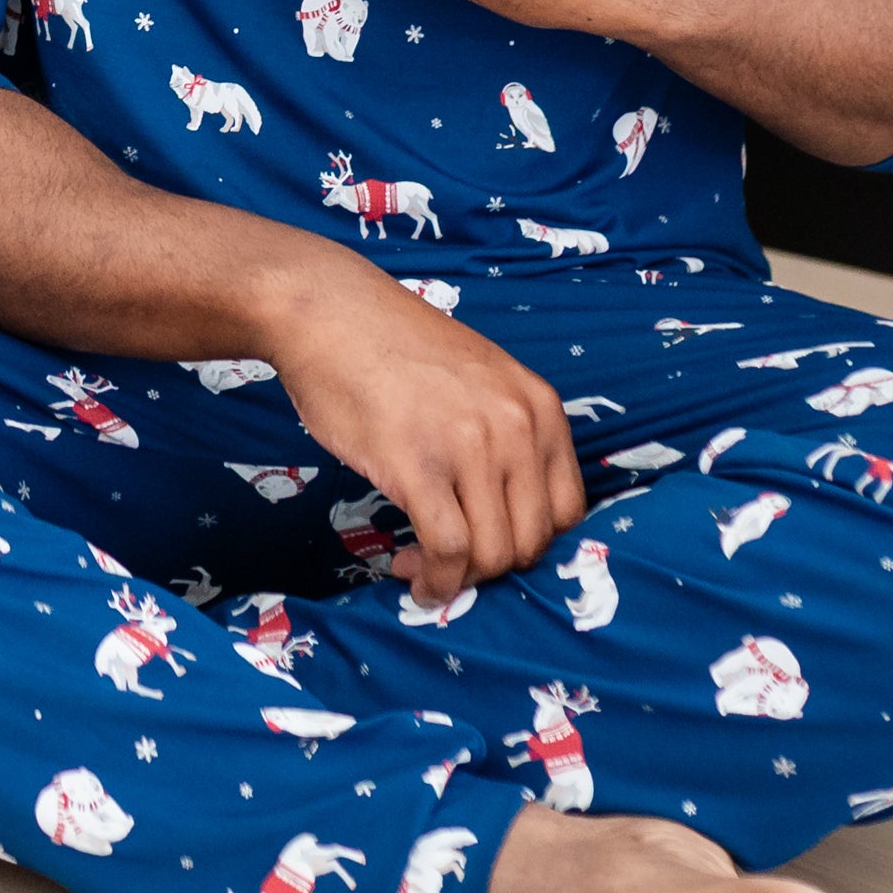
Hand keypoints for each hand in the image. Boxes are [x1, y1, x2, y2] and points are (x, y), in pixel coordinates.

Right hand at [259, 247, 584, 603]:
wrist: (326, 311)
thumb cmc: (391, 343)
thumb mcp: (478, 376)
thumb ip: (505, 432)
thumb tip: (505, 507)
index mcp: (538, 404)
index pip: (566, 511)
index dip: (529, 543)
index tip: (490, 546)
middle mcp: (516, 427)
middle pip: (531, 541)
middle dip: (491, 568)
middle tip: (451, 563)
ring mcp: (468, 446)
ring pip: (491, 554)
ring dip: (460, 580)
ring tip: (422, 567)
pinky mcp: (417, 466)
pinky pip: (448, 549)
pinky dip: (436, 581)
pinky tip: (414, 576)